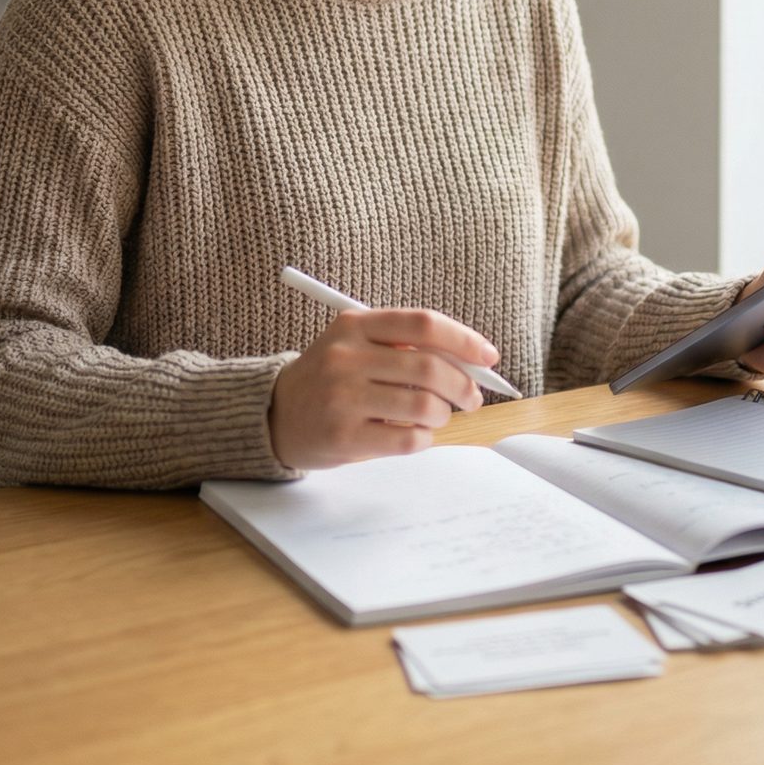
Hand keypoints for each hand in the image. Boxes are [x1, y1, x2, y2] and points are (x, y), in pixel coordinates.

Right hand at [268, 307, 498, 469]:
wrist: (275, 414)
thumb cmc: (330, 377)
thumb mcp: (356, 344)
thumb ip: (405, 346)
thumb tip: (472, 362)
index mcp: (355, 325)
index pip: (423, 324)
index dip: (464, 340)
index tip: (489, 357)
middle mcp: (347, 357)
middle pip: (429, 368)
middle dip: (464, 386)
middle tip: (472, 397)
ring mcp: (343, 398)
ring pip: (423, 406)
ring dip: (443, 414)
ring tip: (438, 415)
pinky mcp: (343, 437)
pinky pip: (407, 440)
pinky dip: (423, 438)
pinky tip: (415, 434)